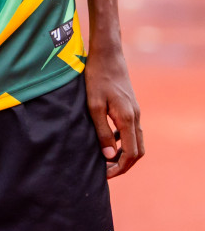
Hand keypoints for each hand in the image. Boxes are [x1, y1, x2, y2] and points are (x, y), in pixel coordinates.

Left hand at [84, 46, 143, 178]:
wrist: (107, 55)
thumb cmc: (96, 78)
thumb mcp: (93, 106)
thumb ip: (102, 132)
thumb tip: (110, 157)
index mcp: (127, 119)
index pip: (131, 154)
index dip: (120, 168)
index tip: (105, 175)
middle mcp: (135, 118)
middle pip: (137, 151)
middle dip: (123, 165)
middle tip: (105, 172)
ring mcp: (135, 112)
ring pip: (136, 142)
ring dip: (124, 154)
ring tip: (105, 161)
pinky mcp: (130, 108)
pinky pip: (132, 131)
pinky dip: (124, 142)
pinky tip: (107, 141)